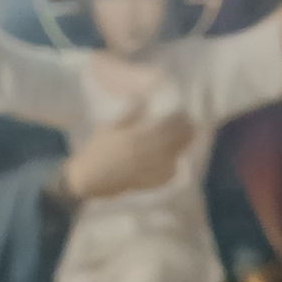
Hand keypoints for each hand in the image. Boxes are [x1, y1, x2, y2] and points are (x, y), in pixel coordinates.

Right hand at [63, 110, 191, 201]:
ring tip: (187, 141)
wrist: (89, 178)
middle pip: (171, 143)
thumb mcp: (109, 127)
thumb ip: (128, 114)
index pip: (163, 128)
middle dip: (184, 134)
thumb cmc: (96, 149)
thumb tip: (142, 98)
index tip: (184, 113)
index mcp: (134, 138)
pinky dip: (172, 168)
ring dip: (181, 149)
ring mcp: (147, 171)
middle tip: (192, 126)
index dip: (176, 121)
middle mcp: (144, 155)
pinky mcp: (146, 183)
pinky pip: (165, 176)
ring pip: (171, 159)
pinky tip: (175, 162)